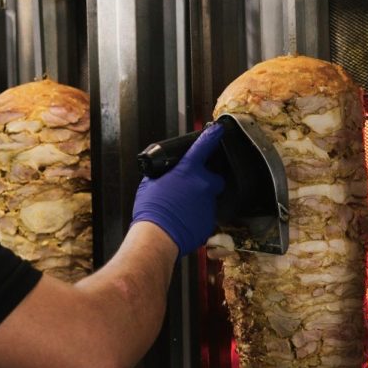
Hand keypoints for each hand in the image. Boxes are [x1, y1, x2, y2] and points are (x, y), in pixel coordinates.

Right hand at [131, 124, 225, 255]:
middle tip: (192, 189)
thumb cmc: (151, 210)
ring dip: (199, 202)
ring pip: (208, 199)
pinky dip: (196, 218)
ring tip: (181, 211)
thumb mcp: (150, 185)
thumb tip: (164, 177)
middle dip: (207, 182)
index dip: (211, 136)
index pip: (203, 146)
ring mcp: (208, 203)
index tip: (217, 130)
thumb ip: (162, 176)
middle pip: (215, 178)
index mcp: (188, 170)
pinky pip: (205, 216)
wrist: (158, 237)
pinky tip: (184, 222)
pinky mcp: (209, 221)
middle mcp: (203, 184)